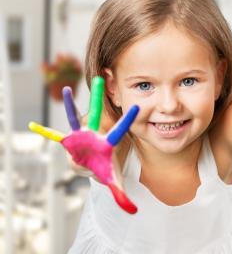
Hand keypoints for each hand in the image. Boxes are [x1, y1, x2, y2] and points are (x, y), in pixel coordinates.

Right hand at [29, 76, 138, 213]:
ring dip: (70, 105)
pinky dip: (44, 132)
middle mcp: (94, 134)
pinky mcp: (68, 141)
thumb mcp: (114, 180)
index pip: (120, 130)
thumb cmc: (107, 167)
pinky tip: (32, 126)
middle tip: (101, 80)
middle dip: (98, 99)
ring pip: (75, 118)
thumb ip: (122, 194)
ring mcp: (80, 136)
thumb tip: (133, 211)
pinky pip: (54, 136)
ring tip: (66, 90)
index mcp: (108, 142)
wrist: (96, 164)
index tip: (138, 107)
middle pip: (97, 115)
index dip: (128, 120)